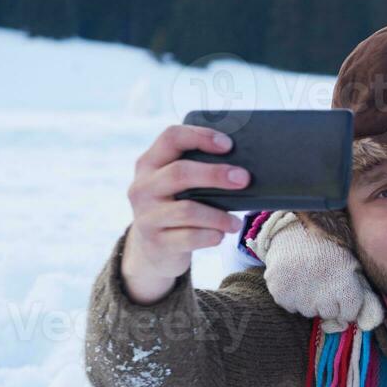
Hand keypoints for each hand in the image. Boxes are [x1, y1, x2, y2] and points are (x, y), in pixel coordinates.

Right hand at [121, 125, 246, 303]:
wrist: (152, 251)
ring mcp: (146, 216)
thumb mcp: (176, 186)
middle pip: (180, 172)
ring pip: (188, 210)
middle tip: (243, 179)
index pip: (171, 137)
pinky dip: (211, 235)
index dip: (200, 136)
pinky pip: (190, 237)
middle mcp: (142, 188)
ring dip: (219, 215)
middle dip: (215, 174)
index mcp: (149, 164)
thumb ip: (197, 171)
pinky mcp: (156, 242)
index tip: (228, 145)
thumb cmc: (176, 207)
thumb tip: (242, 169)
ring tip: (236, 221)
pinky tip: (220, 235)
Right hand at [252, 213, 383, 331]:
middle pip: (328, 313)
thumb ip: (362, 291)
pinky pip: (290, 306)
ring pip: (308, 311)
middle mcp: (323, 296)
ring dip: (309, 300)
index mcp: (345, 287)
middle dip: (328, 302)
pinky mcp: (281, 294)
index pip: (350, 314)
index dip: (347, 303)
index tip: (342, 291)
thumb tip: (369, 322)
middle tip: (324, 282)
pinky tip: (295, 278)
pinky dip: (292, 296)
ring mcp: (300, 297)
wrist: (297, 228)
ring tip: (309, 278)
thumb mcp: (353, 263)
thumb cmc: (331, 245)